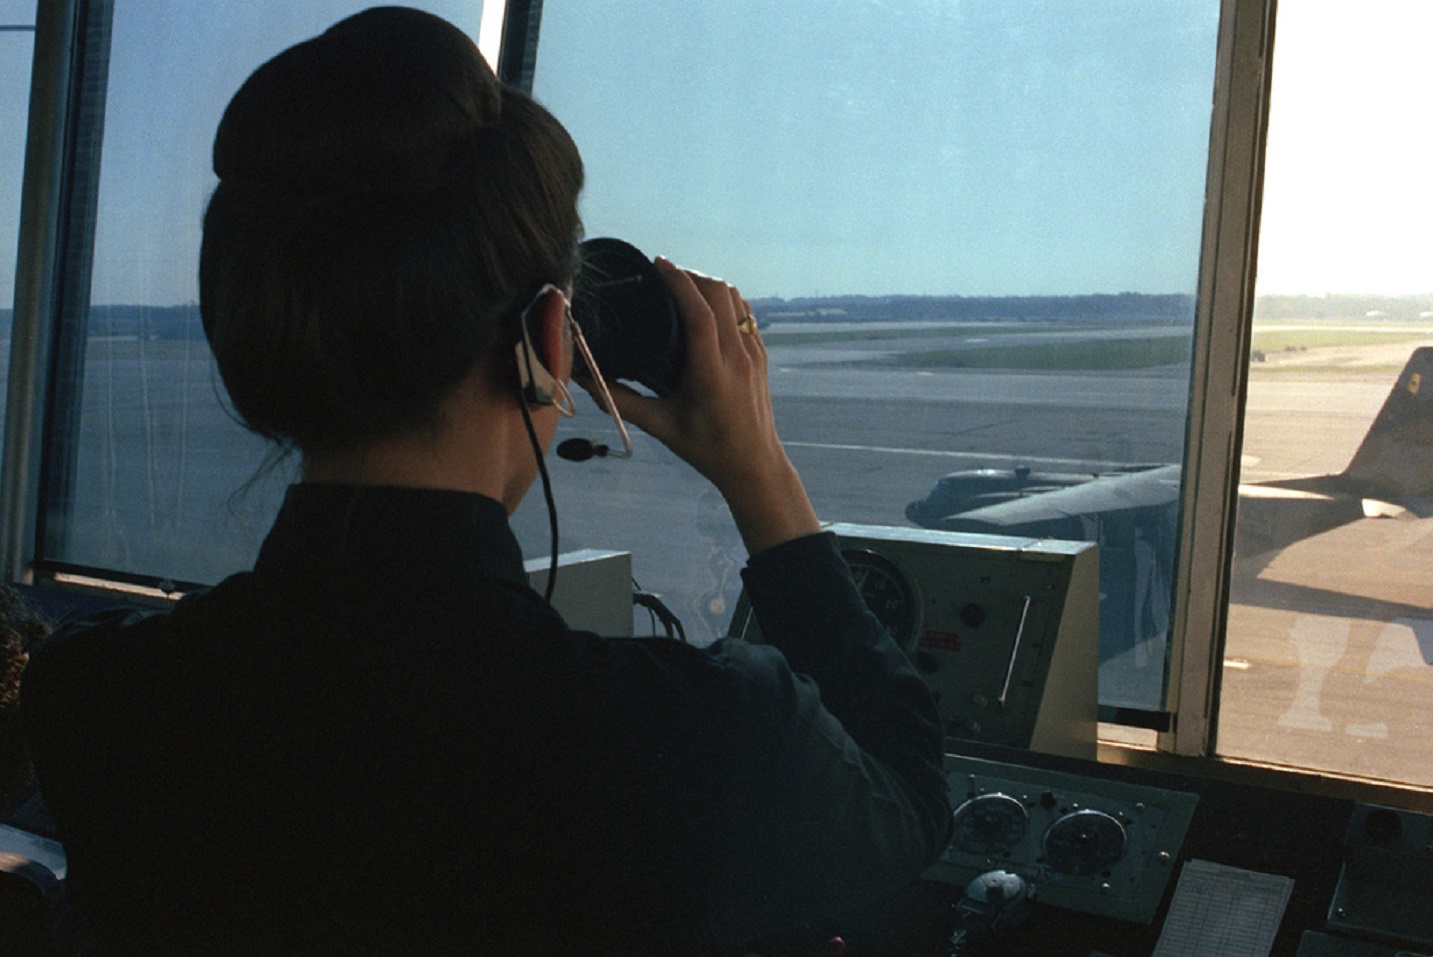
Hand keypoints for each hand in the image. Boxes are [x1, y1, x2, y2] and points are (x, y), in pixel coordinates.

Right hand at [591, 257, 820, 553]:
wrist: (754, 465)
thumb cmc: (706, 448)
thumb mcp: (660, 426)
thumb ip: (621, 401)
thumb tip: (585, 379)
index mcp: (711, 374)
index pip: (700, 313)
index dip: (679, 282)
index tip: (658, 264)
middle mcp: (736, 358)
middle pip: (719, 295)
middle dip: (691, 275)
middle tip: (664, 274)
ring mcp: (753, 354)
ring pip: (736, 299)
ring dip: (709, 285)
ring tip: (683, 285)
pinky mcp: (761, 356)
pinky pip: (745, 313)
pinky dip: (725, 300)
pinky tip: (706, 305)